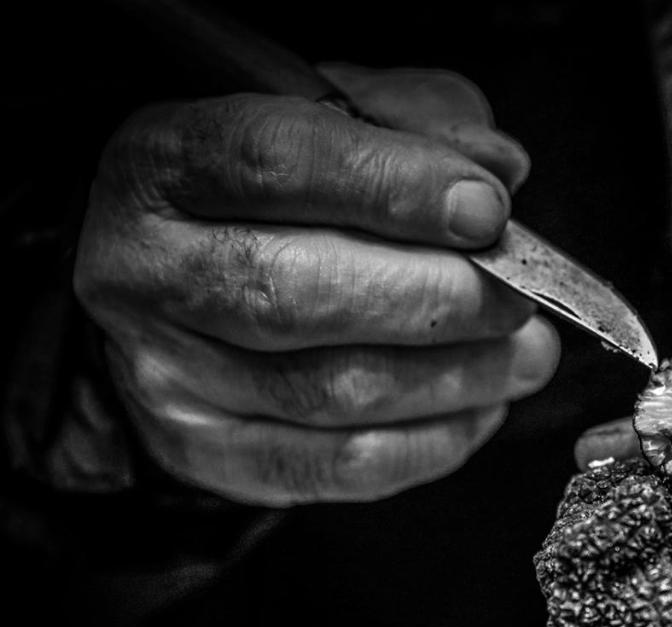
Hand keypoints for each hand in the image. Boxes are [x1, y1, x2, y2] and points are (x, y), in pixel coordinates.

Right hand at [74, 65, 558, 504]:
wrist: (185, 274)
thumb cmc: (281, 189)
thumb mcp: (338, 113)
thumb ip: (418, 122)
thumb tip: (498, 169)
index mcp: (163, 160)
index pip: (274, 163)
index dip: (394, 188)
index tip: (488, 211)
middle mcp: (142, 270)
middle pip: (299, 292)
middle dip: (439, 300)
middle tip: (523, 299)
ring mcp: (166, 374)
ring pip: (329, 391)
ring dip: (455, 377)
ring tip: (527, 356)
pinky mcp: (207, 453)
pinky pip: (336, 467)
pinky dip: (429, 444)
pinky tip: (479, 408)